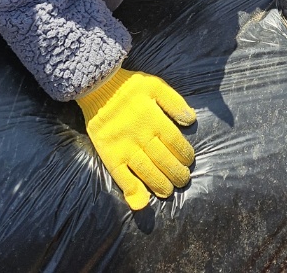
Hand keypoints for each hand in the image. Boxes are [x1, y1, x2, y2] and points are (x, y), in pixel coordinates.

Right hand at [76, 67, 196, 209]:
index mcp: (153, 118)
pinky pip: (121, 176)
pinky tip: (142, 201)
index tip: (188, 160)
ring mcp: (124, 147)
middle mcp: (140, 135)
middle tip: (183, 179)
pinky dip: (131, 190)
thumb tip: (191, 120)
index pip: (175, 142)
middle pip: (164, 159)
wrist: (95, 87)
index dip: (185, 154)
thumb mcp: (155, 85)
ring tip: (168, 190)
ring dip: (160, 184)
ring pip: (146, 171)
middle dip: (177, 173)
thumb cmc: (128, 87)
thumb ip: (174, 102)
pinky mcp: (109, 154)